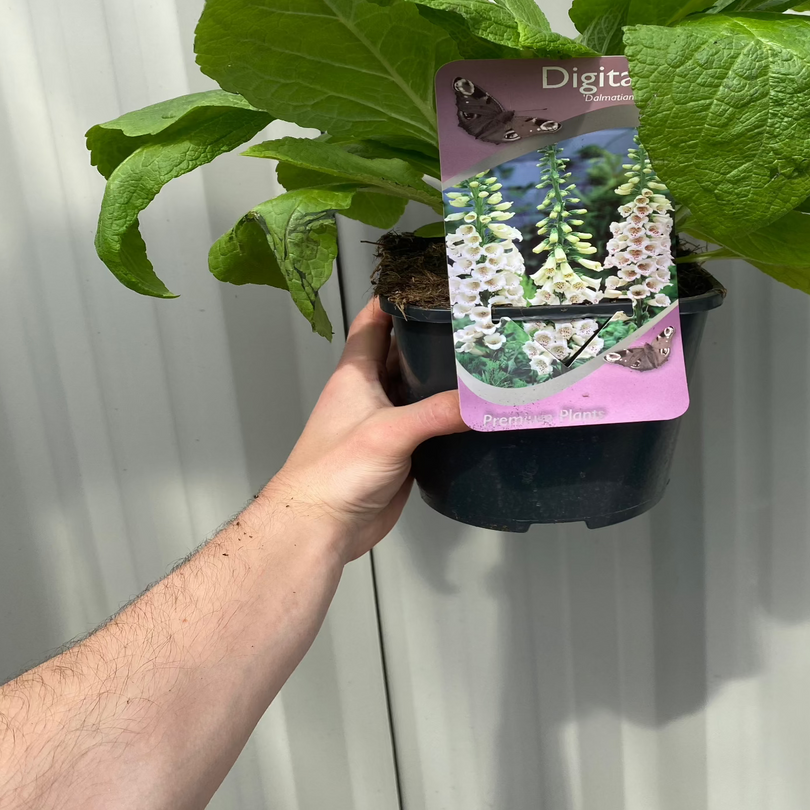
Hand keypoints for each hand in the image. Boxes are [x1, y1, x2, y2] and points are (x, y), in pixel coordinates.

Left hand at [271, 298, 466, 559]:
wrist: (321, 528)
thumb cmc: (336, 471)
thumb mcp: (390, 431)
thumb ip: (439, 412)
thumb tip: (488, 400)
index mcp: (356, 374)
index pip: (374, 321)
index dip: (396, 298)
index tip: (429, 281)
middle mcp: (371, 393)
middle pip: (404, 353)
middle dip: (433, 337)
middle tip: (473, 320)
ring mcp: (386, 423)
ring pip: (419, 390)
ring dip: (445, 378)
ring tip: (485, 358)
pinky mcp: (401, 452)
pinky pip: (430, 426)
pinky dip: (450, 417)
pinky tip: (478, 410)